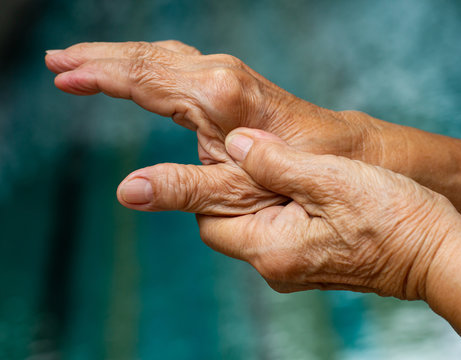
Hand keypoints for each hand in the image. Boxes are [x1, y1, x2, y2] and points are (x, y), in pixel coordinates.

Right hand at [45, 40, 378, 214]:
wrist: (335, 153)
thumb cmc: (293, 176)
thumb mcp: (237, 194)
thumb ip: (182, 191)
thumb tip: (127, 191)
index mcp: (216, 97)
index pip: (142, 77)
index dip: (98, 75)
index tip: (62, 74)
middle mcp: (219, 75)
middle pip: (147, 57)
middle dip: (99, 58)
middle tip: (57, 61)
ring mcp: (227, 74)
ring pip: (161, 56)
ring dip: (119, 57)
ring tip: (81, 61)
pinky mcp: (232, 82)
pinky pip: (178, 63)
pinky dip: (147, 64)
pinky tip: (133, 67)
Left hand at [197, 127, 460, 298]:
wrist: (439, 256)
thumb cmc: (392, 217)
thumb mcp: (330, 177)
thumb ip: (275, 162)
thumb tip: (234, 145)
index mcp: (274, 250)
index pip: (211, 221)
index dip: (208, 188)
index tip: (223, 157)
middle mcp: (278, 268)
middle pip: (229, 226)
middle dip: (232, 190)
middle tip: (255, 155)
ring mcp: (295, 269)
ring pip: (254, 227)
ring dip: (257, 196)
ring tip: (281, 166)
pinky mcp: (312, 263)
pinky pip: (278, 233)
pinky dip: (278, 206)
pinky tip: (300, 186)